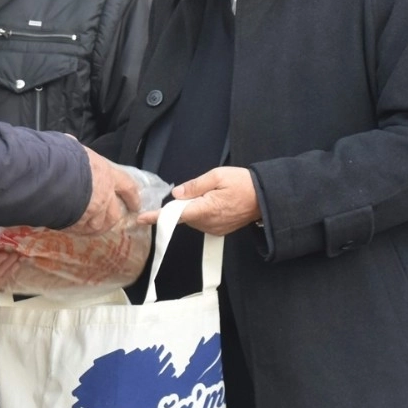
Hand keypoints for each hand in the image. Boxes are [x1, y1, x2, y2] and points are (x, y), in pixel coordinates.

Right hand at [66, 147, 141, 234]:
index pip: (127, 187)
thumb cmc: (64, 159)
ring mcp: (92, 212)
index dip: (133, 197)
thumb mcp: (75, 148)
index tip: (136, 205)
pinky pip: (81, 230)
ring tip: (89, 227)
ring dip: (95, 227)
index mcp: (107, 175)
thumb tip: (70, 141)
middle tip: (111, 221)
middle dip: (113, 218)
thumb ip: (77, 151)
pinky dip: (78, 230)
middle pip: (115, 214)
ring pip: (99, 225)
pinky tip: (72, 228)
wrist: (52, 177)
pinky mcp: (78, 223)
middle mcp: (104, 196)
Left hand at [137, 167, 259, 234]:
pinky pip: (202, 222)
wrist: (266, 199)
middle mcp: (208, 223)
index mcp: (206, 209)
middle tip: (204, 189)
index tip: (142, 219)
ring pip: (193, 218)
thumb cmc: (243, 184)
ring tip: (215, 195)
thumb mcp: (218, 176)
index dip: (157, 216)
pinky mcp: (218, 231)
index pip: (175, 214)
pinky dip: (203, 212)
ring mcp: (214, 229)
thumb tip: (177, 194)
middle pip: (184, 215)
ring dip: (195, 208)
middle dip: (185, 203)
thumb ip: (195, 185)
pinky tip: (217, 203)